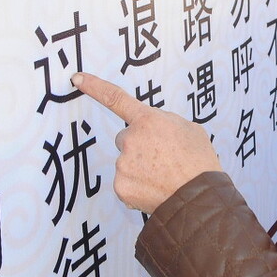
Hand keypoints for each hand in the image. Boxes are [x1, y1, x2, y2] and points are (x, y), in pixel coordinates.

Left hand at [72, 72, 221, 214]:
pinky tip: (155, 188)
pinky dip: (137, 186)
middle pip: (126, 138)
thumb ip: (165, 122)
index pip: (115, 98)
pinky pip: (125, 182)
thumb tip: (154, 126)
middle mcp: (130, 139)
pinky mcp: (121, 186)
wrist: (199, 198)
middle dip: (139, 146)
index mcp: (148, 120)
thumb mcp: (189, 128)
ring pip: (126, 162)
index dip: (94, 86)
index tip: (77, 78)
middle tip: (163, 158)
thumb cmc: (198, 162)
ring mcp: (123, 164)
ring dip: (140, 167)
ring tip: (164, 175)